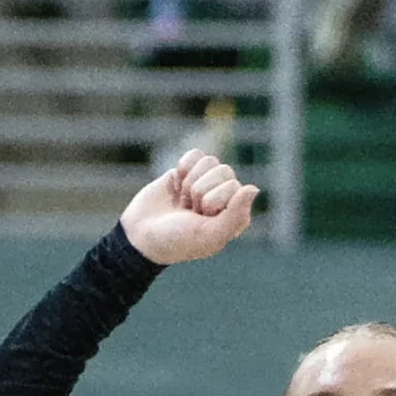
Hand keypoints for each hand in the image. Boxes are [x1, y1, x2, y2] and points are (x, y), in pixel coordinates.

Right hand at [120, 153, 258, 266]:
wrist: (141, 235)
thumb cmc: (177, 240)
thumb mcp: (209, 235)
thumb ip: (235, 215)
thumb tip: (255, 188)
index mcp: (236, 216)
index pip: (235, 187)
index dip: (212, 200)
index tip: (200, 218)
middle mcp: (226, 198)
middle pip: (223, 171)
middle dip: (199, 190)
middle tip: (189, 211)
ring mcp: (208, 183)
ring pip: (209, 161)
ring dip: (190, 181)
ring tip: (182, 202)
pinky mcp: (190, 171)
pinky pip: (196, 155)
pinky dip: (183, 167)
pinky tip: (176, 185)